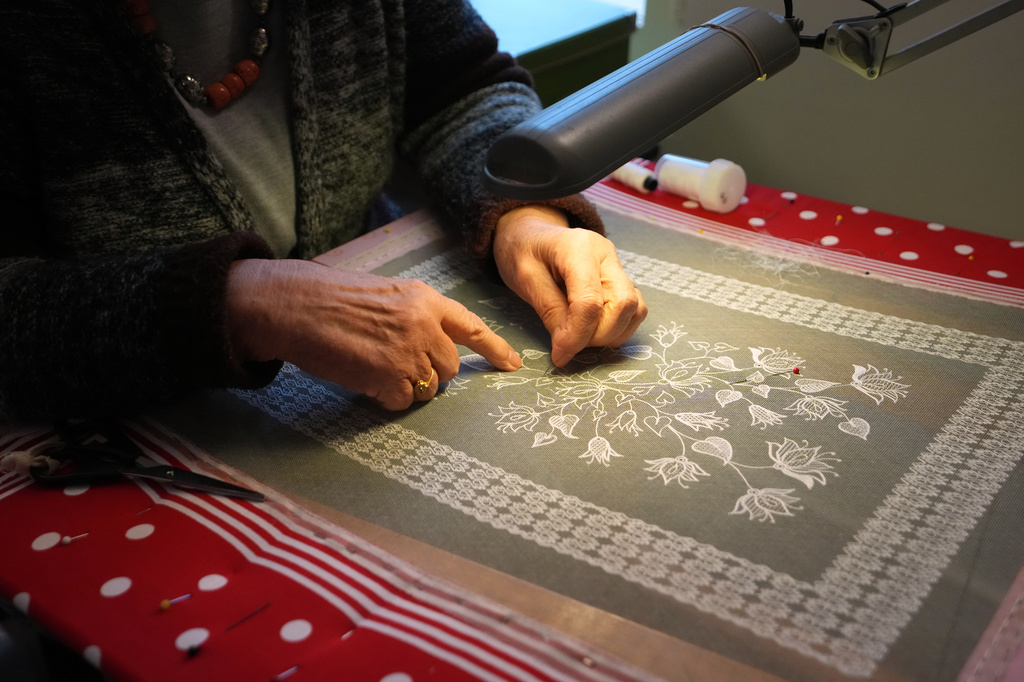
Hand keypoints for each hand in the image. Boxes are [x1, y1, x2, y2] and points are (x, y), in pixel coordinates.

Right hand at [225, 259, 521, 409]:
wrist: (294, 305)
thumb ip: (416, 316)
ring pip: (427, 388)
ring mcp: (408, 353)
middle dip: (428, 372)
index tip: (513, 366)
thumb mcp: (386, 295)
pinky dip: (384, 397)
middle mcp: (424, 325)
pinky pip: (401, 402)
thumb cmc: (332, 299)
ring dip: (405, 385)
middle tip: (392, 362)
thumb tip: (434, 347)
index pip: (472, 327)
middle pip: (448, 368)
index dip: (495, 349)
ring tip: (372, 365)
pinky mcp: (388, 378)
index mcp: (425, 299)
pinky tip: (362, 377)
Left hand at [493, 205, 646, 366]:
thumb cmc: (522, 251)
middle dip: (598, 335)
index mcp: (579, 248)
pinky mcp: (621, 278)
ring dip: (610, 333)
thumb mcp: (525, 279)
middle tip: (570, 344)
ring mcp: (617, 265)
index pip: (590, 302)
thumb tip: (568, 346)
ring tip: (580, 336)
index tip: (560, 356)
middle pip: (623, 305)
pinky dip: (618, 327)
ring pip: (634, 309)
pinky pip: (634, 309)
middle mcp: (606, 254)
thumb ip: (550, 311)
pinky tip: (593, 329)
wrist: (530, 233)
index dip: (577, 336)